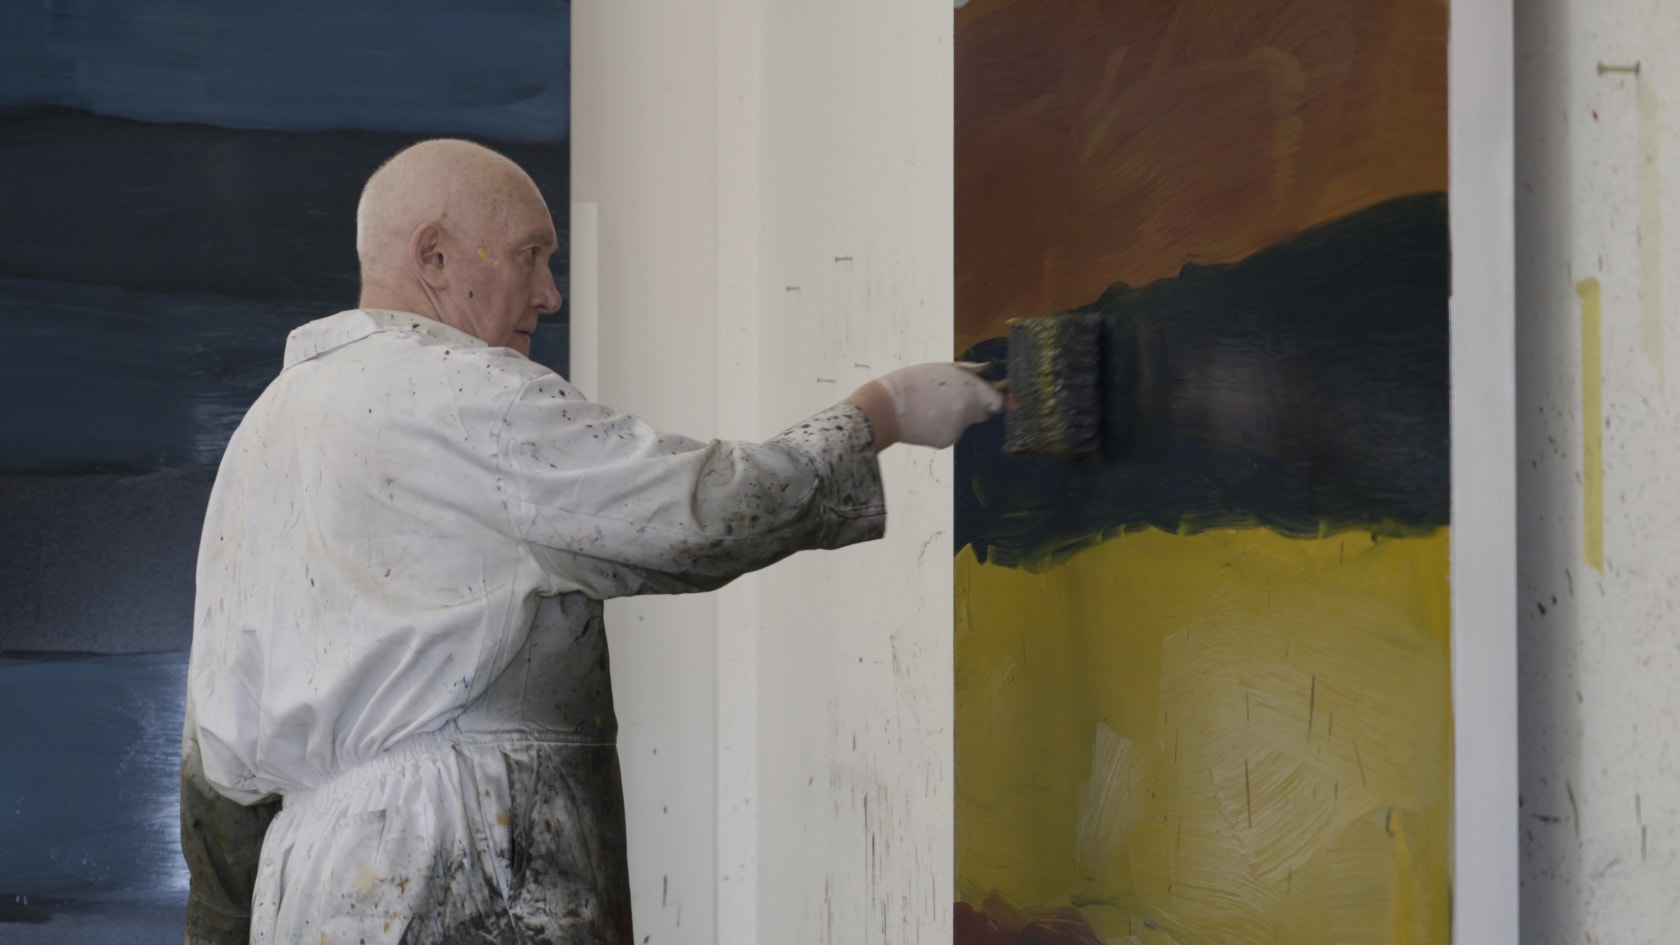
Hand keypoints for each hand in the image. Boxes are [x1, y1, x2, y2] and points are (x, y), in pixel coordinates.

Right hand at [848, 362, 1003, 449]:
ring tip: (931, 406)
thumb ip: (969, 373)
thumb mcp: (943, 368)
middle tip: (954, 398)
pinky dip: (943, 427)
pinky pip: (951, 433)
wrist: (886, 409)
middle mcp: (968, 411)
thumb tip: (986, 373)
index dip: (994, 398)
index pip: (998, 402)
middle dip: (975, 406)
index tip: (989, 395)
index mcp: (970, 390)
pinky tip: (926, 418)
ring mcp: (958, 429)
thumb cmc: (912, 382)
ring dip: (956, 416)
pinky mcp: (946, 442)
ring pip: (965, 423)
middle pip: (983, 413)